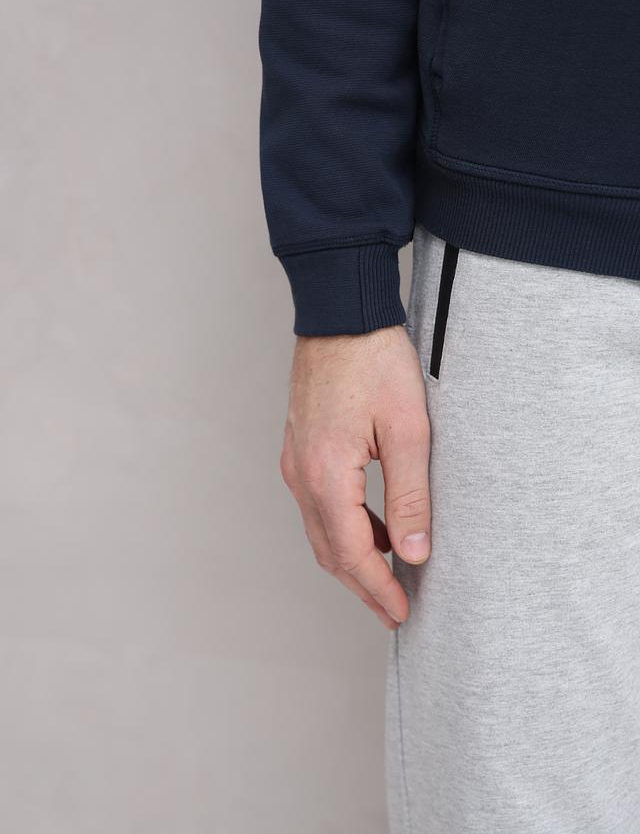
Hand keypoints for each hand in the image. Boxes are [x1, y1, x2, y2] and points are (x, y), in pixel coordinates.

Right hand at [280, 325, 430, 629]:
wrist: (342, 315)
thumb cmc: (375, 362)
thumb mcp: (407, 430)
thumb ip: (410, 496)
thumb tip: (413, 552)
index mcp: (325, 475)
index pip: (351, 553)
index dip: (378, 589)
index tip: (402, 613)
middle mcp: (300, 474)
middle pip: (329, 551)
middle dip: (362, 585)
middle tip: (394, 611)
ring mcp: (295, 461)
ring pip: (321, 531)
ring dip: (353, 559)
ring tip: (389, 576)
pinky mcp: (301, 448)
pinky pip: (318, 505)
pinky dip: (344, 529)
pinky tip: (373, 529)